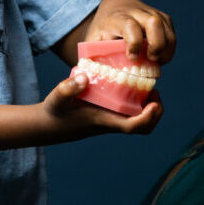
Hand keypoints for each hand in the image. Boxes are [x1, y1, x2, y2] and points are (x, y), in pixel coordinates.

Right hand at [42, 73, 161, 137]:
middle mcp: (111, 122)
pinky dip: (139, 102)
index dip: (147, 118)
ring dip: (149, 107)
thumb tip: (84, 77)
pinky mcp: (109, 114)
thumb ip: (67, 88)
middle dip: (155, 113)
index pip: (132, 127)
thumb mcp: (57, 98)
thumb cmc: (54, 112)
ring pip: (140, 121)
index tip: (154, 102)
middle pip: (143, 128)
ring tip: (148, 87)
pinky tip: (132, 84)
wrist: (48, 125)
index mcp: (104, 121)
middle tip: (154, 91)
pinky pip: (131, 112)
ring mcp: (112, 119)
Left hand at [85, 0, 175, 63]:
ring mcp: (151, 13)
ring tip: (157, 61)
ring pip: (166, 28)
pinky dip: (169, 47)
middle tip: (152, 59)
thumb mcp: (93, 41)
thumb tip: (94, 80)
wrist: (114, 7)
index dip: (134, 43)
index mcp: (116, 17)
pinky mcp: (162, 17)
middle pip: (153, 22)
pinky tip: (159, 56)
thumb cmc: (103, 30)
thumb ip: (95, 57)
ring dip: (166, 49)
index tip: (132, 58)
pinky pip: (171, 32)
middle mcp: (136, 11)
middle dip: (157, 44)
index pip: (130, 25)